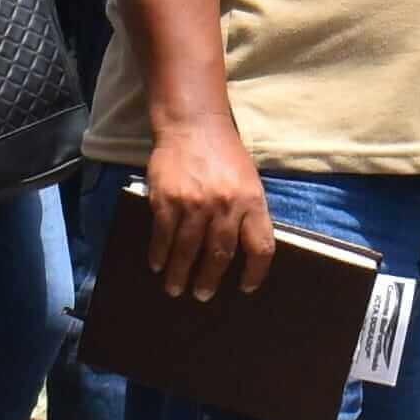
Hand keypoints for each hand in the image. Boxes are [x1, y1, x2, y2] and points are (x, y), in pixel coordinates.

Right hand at [143, 119, 277, 300]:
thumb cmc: (225, 154)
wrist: (193, 124)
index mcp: (252, 201)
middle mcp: (225, 205)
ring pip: (188, 251)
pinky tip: (157, 264)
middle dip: (210, 280)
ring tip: (176, 289)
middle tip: (203, 295)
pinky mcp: (167, 200)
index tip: (246, 288)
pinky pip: (163, 236)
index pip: (261, 247)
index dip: (255, 273)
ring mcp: (195, 204)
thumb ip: (249, 213)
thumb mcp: (249, 180)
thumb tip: (246, 252)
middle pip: (220, 255)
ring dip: (181, 275)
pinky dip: (159, 255)